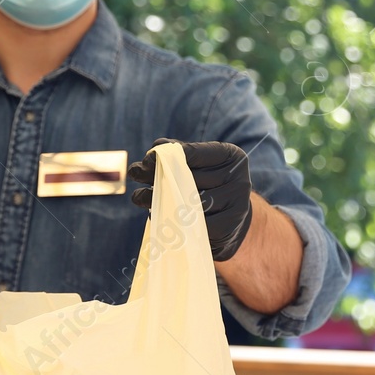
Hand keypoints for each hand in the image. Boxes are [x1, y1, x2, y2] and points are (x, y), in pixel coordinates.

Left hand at [128, 138, 252, 260]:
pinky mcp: (230, 226)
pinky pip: (196, 224)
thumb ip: (181, 155)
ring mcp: (237, 204)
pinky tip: (160, 216)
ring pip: (191, 202)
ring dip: (160, 200)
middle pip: (191, 178)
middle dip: (158, 177)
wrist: (234, 221)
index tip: (146, 159)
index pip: (196, 153)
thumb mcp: (201, 166)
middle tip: (135, 175)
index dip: (169, 155)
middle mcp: (239, 178)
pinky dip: (175, 221)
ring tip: (140, 197)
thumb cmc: (210, 186)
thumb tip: (157, 148)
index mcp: (232, 157)